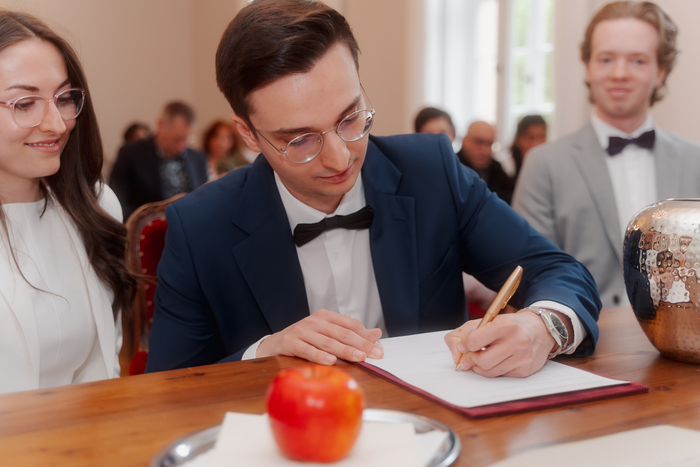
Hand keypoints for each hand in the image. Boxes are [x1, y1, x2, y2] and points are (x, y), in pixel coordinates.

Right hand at [256, 309, 383, 364]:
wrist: (273, 345)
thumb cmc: (304, 340)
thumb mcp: (327, 334)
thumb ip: (351, 334)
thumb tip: (376, 333)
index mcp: (325, 317)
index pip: (350, 324)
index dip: (366, 337)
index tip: (379, 349)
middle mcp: (314, 321)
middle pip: (342, 333)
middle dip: (360, 344)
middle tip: (374, 355)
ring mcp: (301, 330)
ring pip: (327, 341)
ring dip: (344, 350)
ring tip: (358, 358)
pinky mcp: (290, 342)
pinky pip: (307, 350)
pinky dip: (319, 356)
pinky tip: (330, 361)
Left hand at [444, 312, 554, 377]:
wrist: (540, 329)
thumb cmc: (511, 324)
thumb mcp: (487, 320)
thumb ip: (465, 333)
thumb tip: (456, 354)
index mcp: (505, 325)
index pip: (474, 341)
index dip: (464, 345)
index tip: (464, 345)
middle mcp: (517, 341)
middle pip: (482, 361)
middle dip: (471, 360)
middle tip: (471, 355)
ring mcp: (523, 358)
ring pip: (490, 372)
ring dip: (480, 367)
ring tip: (482, 357)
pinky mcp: (526, 370)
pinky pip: (501, 376)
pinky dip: (494, 370)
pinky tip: (497, 360)